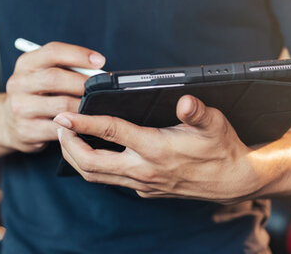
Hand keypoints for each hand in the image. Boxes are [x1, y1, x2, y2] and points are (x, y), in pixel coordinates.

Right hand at [1, 42, 104, 152]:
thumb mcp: (43, 74)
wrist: (9, 123)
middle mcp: (18, 84)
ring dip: (83, 105)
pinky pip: (60, 127)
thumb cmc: (37, 94)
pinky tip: (85, 123)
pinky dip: (77, 124)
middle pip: (54, 78)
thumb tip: (98, 70)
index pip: (52, 52)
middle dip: (82, 82)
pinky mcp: (27, 130)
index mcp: (25, 64)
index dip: (78, 55)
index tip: (100, 61)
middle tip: (100, 87)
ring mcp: (21, 108)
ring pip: (61, 104)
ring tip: (95, 105)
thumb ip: (66, 68)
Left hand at [54, 95, 270, 203]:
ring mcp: (142, 184)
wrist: (233, 181)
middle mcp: (144, 170)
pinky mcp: (145, 190)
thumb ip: (197, 112)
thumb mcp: (214, 124)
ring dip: (75, 158)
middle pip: (91, 163)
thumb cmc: (222, 147)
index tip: (63, 116)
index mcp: (155, 149)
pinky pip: (110, 181)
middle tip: (57, 125)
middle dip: (68, 145)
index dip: (84, 124)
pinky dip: (92, 167)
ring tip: (64, 137)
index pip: (111, 134)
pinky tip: (89, 152)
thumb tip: (185, 101)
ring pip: (96, 176)